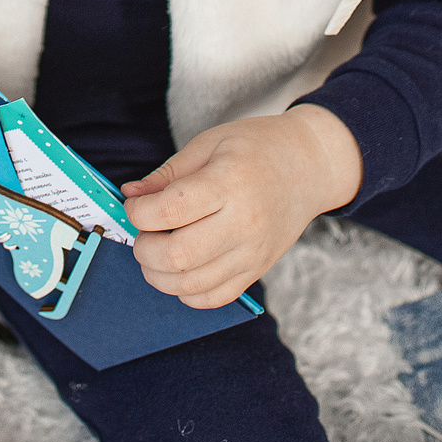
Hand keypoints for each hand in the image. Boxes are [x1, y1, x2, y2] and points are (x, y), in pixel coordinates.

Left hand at [121, 105, 362, 308]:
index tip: (135, 206)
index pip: (168, 211)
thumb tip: (130, 195)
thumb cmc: (259, 148)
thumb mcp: (211, 143)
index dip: (138, 213)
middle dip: (144, 249)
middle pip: (177, 255)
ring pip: (192, 285)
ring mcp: (252, 252)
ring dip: (159, 275)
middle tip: (144, 233)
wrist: (311, 166)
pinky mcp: (257, 269)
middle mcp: (243, 223)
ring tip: (156, 253)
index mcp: (228, 183)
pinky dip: (187, 292)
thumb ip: (169, 173)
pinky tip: (180, 270)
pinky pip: (215, 298)